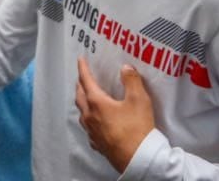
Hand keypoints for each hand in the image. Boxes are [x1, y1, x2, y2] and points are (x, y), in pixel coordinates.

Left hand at [75, 57, 153, 172]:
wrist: (138, 159)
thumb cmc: (137, 128)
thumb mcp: (139, 100)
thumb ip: (132, 80)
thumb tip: (125, 67)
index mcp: (97, 103)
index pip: (86, 81)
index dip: (83, 68)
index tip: (80, 59)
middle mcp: (90, 116)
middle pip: (80, 96)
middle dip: (80, 85)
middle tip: (82, 77)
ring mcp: (92, 132)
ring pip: (82, 113)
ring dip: (82, 102)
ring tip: (86, 98)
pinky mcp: (98, 144)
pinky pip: (89, 128)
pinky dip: (89, 120)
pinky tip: (94, 123)